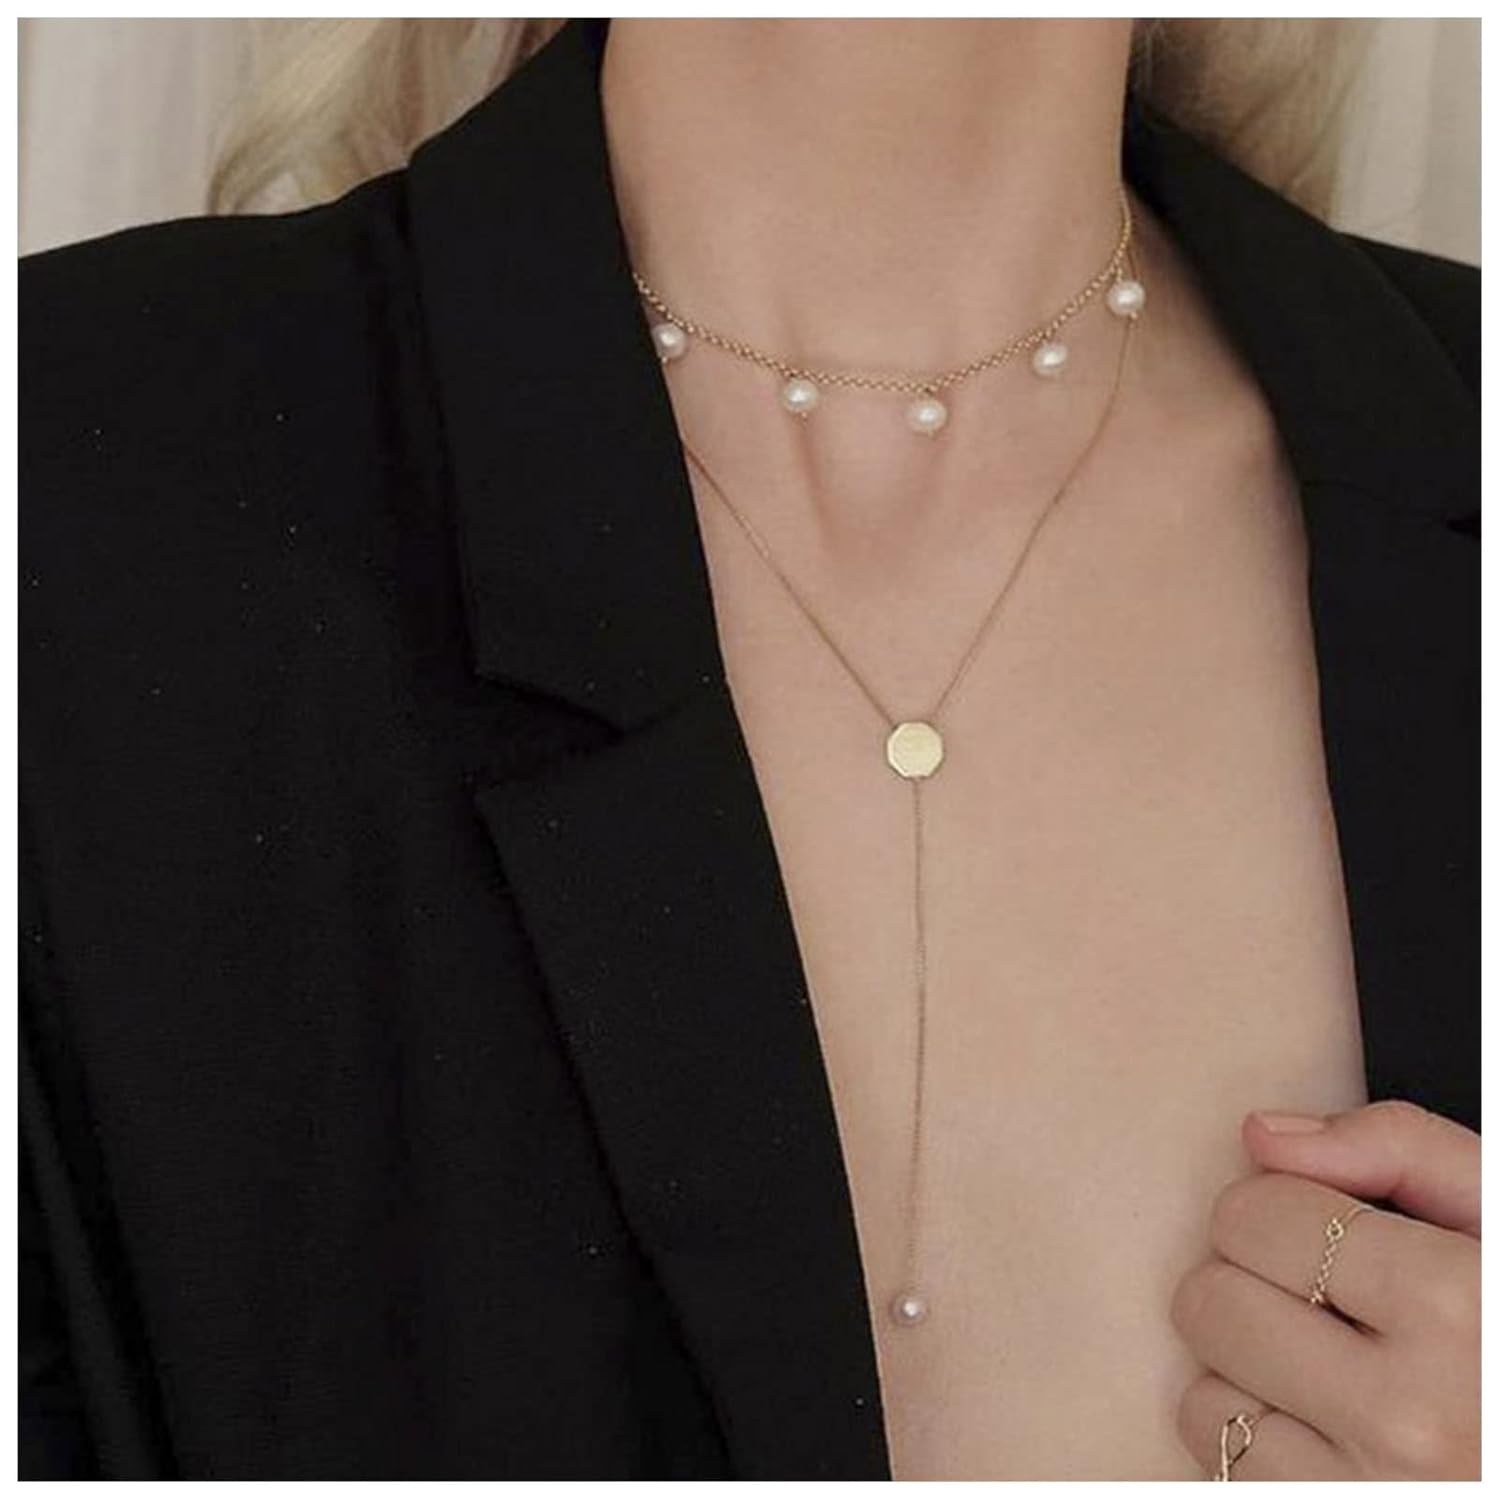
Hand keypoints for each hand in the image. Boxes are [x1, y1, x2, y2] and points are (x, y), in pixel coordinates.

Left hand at [1170, 1099, 1479, 1478]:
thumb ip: (1402, 1149)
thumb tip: (1264, 1137)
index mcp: (1462, 1309)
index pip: (1256, 1214)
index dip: (1279, 1208)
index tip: (1326, 1228)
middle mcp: (1414, 1418)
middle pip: (1212, 1303)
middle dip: (1252, 1285)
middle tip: (1326, 1300)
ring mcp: (1376, 1498)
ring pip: (1206, 1398)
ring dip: (1252, 1376)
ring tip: (1338, 1372)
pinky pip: (1229, 1472)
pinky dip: (1260, 1449)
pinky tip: (1336, 1435)